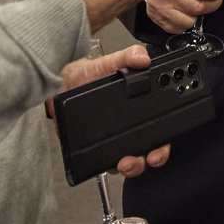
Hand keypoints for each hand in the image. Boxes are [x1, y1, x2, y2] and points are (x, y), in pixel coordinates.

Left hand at [57, 43, 170, 176]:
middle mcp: (130, 125)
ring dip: (133, 166)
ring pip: (132, 160)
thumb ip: (125, 58)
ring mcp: (115, 140)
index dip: (165, 139)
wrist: (58, 86)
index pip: (160, 126)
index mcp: (138, 107)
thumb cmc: (84, 76)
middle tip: (148, 157)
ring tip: (125, 162)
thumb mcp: (106, 64)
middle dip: (153, 157)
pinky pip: (108, 164)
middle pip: (151, 148)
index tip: (162, 144)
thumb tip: (142, 57)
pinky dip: (111, 166)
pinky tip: (108, 162)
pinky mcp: (97, 149)